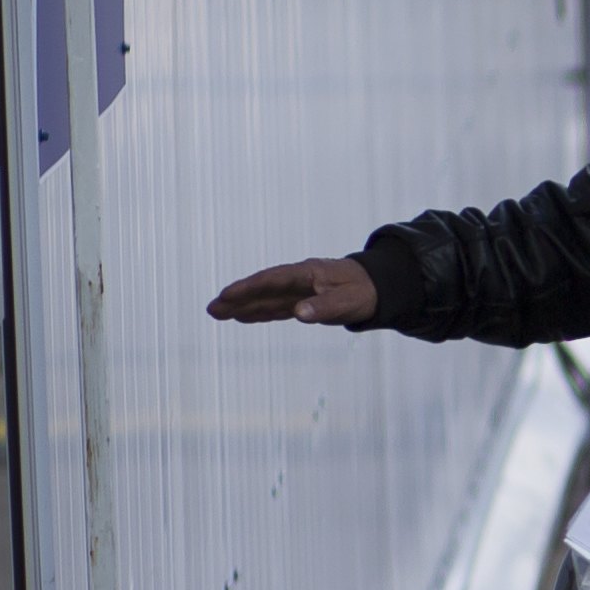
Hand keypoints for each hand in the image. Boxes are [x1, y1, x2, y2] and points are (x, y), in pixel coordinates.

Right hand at [209, 256, 377, 326]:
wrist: (377, 287)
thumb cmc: (364, 291)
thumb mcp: (348, 301)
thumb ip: (324, 307)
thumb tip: (299, 314)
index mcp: (307, 273)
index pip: (272, 280)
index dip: (249, 287)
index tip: (227, 294)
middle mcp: (298, 280)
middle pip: (262, 289)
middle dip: (237, 298)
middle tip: (212, 308)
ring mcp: (298, 290)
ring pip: (265, 298)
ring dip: (242, 305)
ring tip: (217, 312)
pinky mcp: (301, 301)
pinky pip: (276, 306)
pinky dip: (259, 311)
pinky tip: (241, 315)